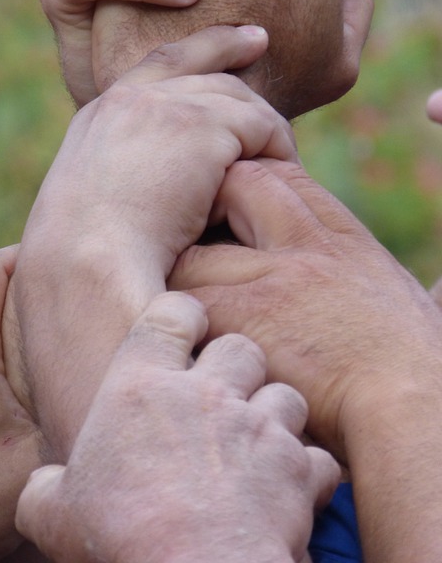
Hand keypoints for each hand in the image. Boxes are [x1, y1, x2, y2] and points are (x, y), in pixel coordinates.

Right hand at [5, 25, 295, 456]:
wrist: (86, 267)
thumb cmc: (89, 262)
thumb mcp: (99, 205)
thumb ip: (129, 177)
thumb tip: (173, 186)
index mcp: (100, 118)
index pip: (159, 66)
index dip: (203, 49)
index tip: (241, 41)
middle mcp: (128, 100)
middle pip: (203, 71)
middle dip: (237, 60)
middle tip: (262, 48)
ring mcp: (163, 107)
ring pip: (238, 99)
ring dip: (261, 129)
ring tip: (282, 157)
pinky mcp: (201, 126)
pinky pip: (263, 128)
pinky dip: (277, 153)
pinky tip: (282, 178)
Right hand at [16, 292, 338, 562]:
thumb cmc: (115, 536)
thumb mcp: (50, 510)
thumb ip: (46, 485)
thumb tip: (43, 489)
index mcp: (140, 385)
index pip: (171, 314)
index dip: (181, 315)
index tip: (184, 329)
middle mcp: (204, 394)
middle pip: (240, 347)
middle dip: (236, 366)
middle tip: (222, 395)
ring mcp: (257, 429)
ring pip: (286, 394)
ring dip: (273, 415)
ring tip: (256, 442)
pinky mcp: (299, 472)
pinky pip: (318, 457)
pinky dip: (308, 472)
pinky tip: (289, 490)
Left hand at [168, 158, 441, 458]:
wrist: (415, 414)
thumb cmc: (417, 376)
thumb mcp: (404, 304)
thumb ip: (367, 281)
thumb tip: (416, 292)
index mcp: (346, 243)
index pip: (280, 178)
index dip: (245, 186)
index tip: (229, 215)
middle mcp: (307, 248)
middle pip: (234, 187)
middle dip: (207, 211)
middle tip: (195, 256)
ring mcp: (270, 280)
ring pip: (192, 255)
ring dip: (182, 284)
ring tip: (185, 321)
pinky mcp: (239, 317)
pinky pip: (180, 305)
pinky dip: (174, 328)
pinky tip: (183, 353)